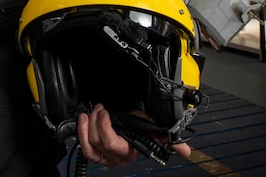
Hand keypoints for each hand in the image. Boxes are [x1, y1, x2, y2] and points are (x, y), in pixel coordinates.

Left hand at [76, 103, 191, 166]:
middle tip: (99, 108)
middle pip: (97, 140)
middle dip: (95, 121)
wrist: (134, 141)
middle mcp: (115, 157)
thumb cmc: (143, 135)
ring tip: (89, 112)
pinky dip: (80, 133)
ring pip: (89, 145)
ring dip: (85, 126)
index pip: (111, 143)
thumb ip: (168, 139)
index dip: (104, 127)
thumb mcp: (154, 133)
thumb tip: (185, 150)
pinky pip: (85, 147)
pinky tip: (82, 120)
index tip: (105, 112)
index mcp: (128, 151)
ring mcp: (104, 156)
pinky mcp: (95, 152)